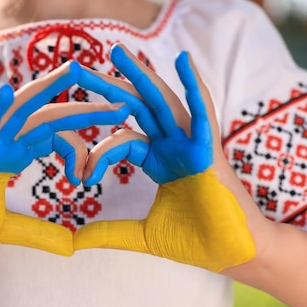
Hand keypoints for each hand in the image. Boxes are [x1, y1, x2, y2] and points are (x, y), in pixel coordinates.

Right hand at [0, 61, 128, 254]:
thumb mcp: (4, 228)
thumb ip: (38, 233)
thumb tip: (73, 248)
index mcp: (15, 154)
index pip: (57, 139)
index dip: (81, 148)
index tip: (93, 175)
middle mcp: (3, 142)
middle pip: (49, 116)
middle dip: (84, 106)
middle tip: (122, 98)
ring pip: (18, 110)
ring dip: (47, 89)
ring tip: (74, 70)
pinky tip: (10, 92)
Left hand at [74, 44, 255, 270]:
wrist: (233, 254)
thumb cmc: (196, 240)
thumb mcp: (142, 234)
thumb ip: (109, 232)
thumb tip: (74, 241)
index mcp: (158, 159)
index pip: (121, 140)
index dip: (97, 154)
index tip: (80, 178)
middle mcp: (173, 144)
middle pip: (136, 107)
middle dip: (110, 85)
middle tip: (79, 68)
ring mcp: (192, 144)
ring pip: (162, 101)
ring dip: (140, 75)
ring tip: (116, 51)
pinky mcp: (210, 150)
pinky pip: (203, 113)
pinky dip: (194, 86)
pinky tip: (183, 60)